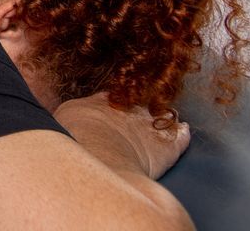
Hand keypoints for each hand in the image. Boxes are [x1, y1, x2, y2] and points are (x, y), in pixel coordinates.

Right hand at [53, 91, 192, 180]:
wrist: (99, 152)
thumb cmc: (76, 135)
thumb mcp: (65, 116)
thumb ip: (73, 112)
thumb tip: (68, 114)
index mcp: (105, 102)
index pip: (114, 96)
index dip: (116, 102)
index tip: (114, 105)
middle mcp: (130, 109)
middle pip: (139, 104)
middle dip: (140, 109)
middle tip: (136, 115)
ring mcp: (150, 126)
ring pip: (162, 116)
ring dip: (162, 118)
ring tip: (162, 119)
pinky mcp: (168, 146)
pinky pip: (181, 136)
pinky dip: (183, 133)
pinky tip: (184, 130)